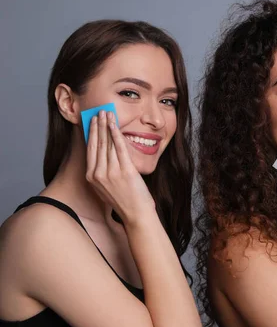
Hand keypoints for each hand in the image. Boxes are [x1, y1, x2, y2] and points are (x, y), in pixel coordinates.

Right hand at [85, 110, 155, 227]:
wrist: (136, 214)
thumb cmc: (124, 200)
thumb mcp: (107, 186)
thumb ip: (103, 171)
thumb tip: (104, 153)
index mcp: (91, 178)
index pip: (90, 150)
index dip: (91, 133)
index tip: (92, 121)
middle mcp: (98, 174)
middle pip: (97, 144)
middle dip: (97, 125)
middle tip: (98, 112)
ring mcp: (111, 172)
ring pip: (107, 143)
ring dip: (107, 125)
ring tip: (107, 113)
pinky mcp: (125, 171)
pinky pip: (119, 147)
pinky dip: (116, 133)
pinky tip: (114, 124)